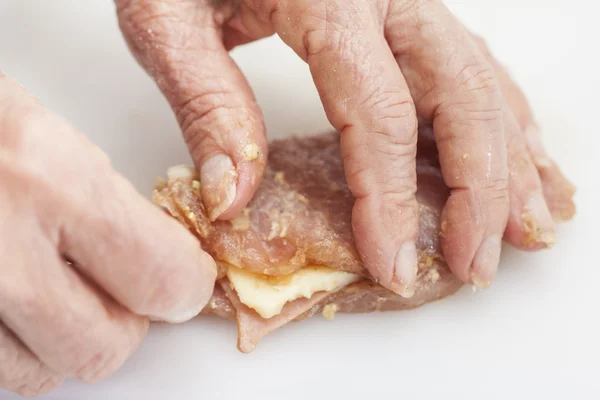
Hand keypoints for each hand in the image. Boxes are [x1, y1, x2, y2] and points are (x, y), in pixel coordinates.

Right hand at [0, 74, 215, 395]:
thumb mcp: (46, 135)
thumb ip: (110, 206)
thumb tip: (164, 260)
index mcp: (49, 179)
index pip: (164, 278)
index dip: (183, 284)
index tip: (183, 279)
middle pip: (105, 347)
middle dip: (125, 321)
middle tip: (118, 287)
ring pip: (42, 374)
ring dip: (62, 339)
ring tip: (51, 287)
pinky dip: (12, 346)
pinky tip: (11, 299)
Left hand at [116, 0, 573, 294]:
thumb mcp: (168, 21)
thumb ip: (206, 102)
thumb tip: (233, 198)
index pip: (378, 112)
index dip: (391, 198)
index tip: (391, 262)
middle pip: (458, 96)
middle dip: (478, 189)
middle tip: (476, 262)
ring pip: (479, 80)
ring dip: (509, 158)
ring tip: (523, 225)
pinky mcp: (409, 8)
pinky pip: (471, 60)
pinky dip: (502, 114)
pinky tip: (517, 151)